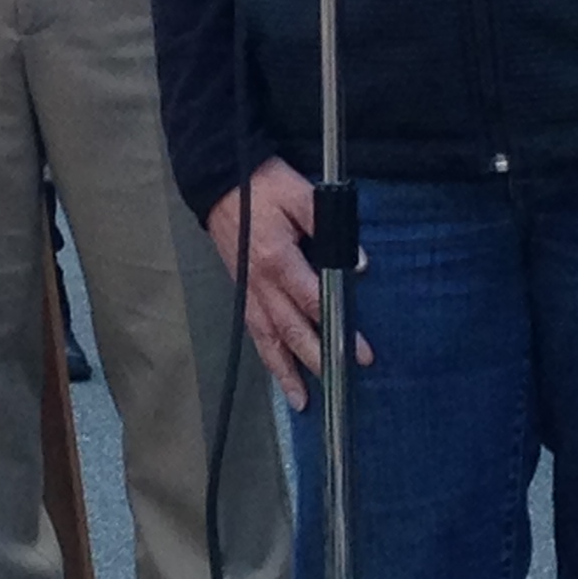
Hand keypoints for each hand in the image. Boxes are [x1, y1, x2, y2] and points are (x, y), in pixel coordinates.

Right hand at [204, 156, 370, 413]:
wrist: (217, 178)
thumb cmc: (261, 184)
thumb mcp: (300, 194)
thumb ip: (328, 226)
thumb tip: (357, 264)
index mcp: (279, 260)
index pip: (314, 303)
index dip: (337, 331)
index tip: (360, 353)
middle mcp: (262, 283)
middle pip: (291, 330)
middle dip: (316, 359)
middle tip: (339, 382)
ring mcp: (248, 288)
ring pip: (268, 338)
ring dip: (285, 370)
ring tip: (300, 400)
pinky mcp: (242, 287)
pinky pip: (255, 328)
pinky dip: (266, 353)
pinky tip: (277, 368)